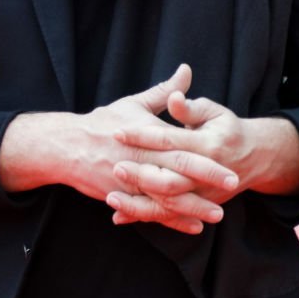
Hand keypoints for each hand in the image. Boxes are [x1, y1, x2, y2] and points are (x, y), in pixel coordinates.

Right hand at [0, 65, 239, 232]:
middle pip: (178, 175)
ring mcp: (130, 182)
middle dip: (206, 183)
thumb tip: (187, 70)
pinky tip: (193, 227)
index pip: (182, 149)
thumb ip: (164, 92)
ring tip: (216, 216)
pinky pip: (150, 212)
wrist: (65, 146)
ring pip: (165, 199)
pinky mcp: (122, 197)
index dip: (207, 159)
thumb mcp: (134, 105)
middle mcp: (140, 161)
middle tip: (233, 186)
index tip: (231, 165)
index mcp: (146, 138)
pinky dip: (171, 222)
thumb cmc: (102, 123)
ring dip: (192, 209)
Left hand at [109, 85, 298, 227]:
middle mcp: (206, 174)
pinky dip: (144, 217)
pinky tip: (119, 216)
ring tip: (111, 198)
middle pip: (168, 178)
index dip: (142, 135)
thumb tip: (173, 99)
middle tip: (114, 167)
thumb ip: (190, 108)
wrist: (254, 157)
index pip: (169, 140)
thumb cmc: (227, 129)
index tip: (117, 131)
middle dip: (139, 174)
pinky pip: (168, 216)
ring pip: (167, 203)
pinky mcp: (198, 206)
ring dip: (137, 203)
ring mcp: (203, 194)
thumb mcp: (213, 112)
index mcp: (207, 145)